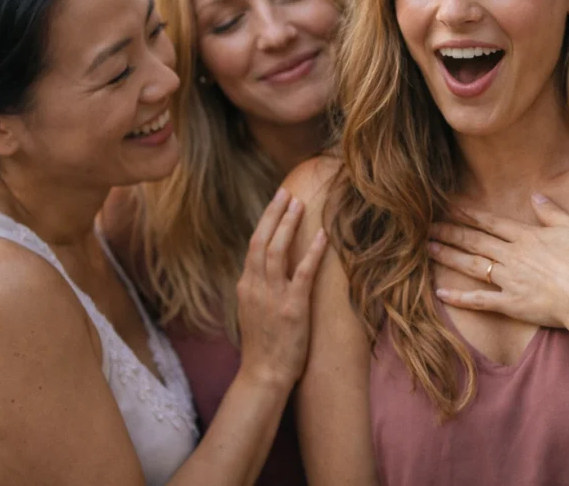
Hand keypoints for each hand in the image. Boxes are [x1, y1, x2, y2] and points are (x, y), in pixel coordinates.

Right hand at [236, 187, 326, 387]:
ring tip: (299, 204)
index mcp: (246, 287)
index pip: (254, 246)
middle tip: (285, 193)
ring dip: (289, 224)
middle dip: (273, 214)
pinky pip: (303, 272)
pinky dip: (312, 251)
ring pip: (278, 250)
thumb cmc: (263, 348)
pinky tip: (323, 234)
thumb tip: (266, 272)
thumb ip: (259, 290)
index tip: (276, 204)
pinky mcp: (292, 307)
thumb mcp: (253, 313)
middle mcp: (255, 287)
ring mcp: (272, 296)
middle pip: (261, 241)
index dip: (265, 223)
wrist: (263, 376)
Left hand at [429, 193, 568, 331]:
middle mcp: (512, 255)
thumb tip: (536, 196)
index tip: (449, 206)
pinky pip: (479, 300)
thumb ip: (552, 212)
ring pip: (472, 265)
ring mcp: (509, 280)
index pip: (491, 222)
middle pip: (475, 241)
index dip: (469, 213)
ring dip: (449, 256)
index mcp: (527, 236)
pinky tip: (440, 293)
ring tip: (429, 249)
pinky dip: (459, 297)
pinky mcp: (510, 304)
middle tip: (427, 226)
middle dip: (450, 232)